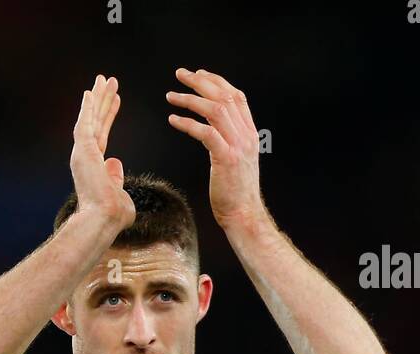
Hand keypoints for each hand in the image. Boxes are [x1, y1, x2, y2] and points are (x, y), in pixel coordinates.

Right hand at [70, 74, 134, 231]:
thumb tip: (115, 162)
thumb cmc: (113, 215)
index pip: (102, 134)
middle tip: (107, 81)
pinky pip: (85, 123)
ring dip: (97, 98)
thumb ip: (115, 177)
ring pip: (90, 119)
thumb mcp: (119, 192)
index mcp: (94, 166)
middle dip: (102, 101)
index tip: (116, 100)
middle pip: (95, 122)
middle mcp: (85, 157)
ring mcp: (82, 153)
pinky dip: (88, 107)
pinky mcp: (83, 151)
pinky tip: (91, 91)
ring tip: (105, 79)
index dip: (109, 115)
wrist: (103, 219)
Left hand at [166, 68, 268, 230]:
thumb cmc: (234, 191)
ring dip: (190, 99)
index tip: (197, 74)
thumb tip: (213, 129)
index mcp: (249, 132)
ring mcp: (238, 145)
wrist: (243, 214)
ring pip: (215, 110)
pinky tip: (173, 120)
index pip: (235, 96)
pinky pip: (205, 133)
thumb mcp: (236, 159)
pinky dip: (187, 123)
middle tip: (179, 74)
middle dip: (200, 82)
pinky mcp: (226, 158)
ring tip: (170, 96)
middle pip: (224, 96)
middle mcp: (246, 134)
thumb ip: (229, 140)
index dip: (216, 81)